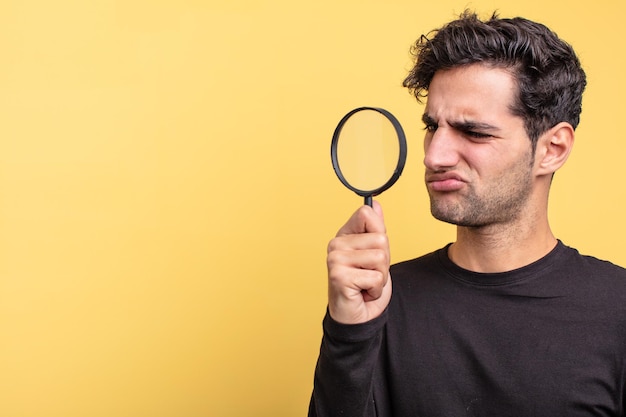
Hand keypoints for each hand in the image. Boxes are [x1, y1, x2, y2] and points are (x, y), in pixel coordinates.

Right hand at [326, 201, 391, 323]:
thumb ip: (375, 229)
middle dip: (384, 261)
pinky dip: (376, 289)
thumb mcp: (375, 254)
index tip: (371, 251)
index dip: (380, 234)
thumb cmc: (365, 285)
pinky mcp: (339, 276)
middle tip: (370, 274)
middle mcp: (336, 244)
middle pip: (380, 239)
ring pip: (380, 258)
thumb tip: (375, 204)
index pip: (367, 214)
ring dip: (380, 276)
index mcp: (344, 235)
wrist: (356, 315)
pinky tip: (363, 292)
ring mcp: (335, 259)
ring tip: (366, 283)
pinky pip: (376, 277)